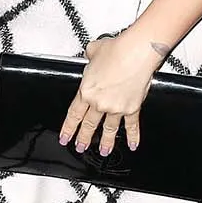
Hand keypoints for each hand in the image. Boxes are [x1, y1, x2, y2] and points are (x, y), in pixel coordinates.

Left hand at [58, 33, 161, 156]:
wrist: (136, 53)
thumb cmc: (116, 51)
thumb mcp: (94, 51)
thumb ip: (90, 56)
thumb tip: (91, 54)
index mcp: (86, 91)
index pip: (74, 114)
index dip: (68, 128)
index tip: (65, 137)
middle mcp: (100, 102)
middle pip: (89, 124)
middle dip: (83, 138)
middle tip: (80, 147)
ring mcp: (116, 107)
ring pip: (108, 129)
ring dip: (105, 142)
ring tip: (104, 151)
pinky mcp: (132, 108)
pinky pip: (132, 125)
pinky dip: (133, 136)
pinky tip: (132, 144)